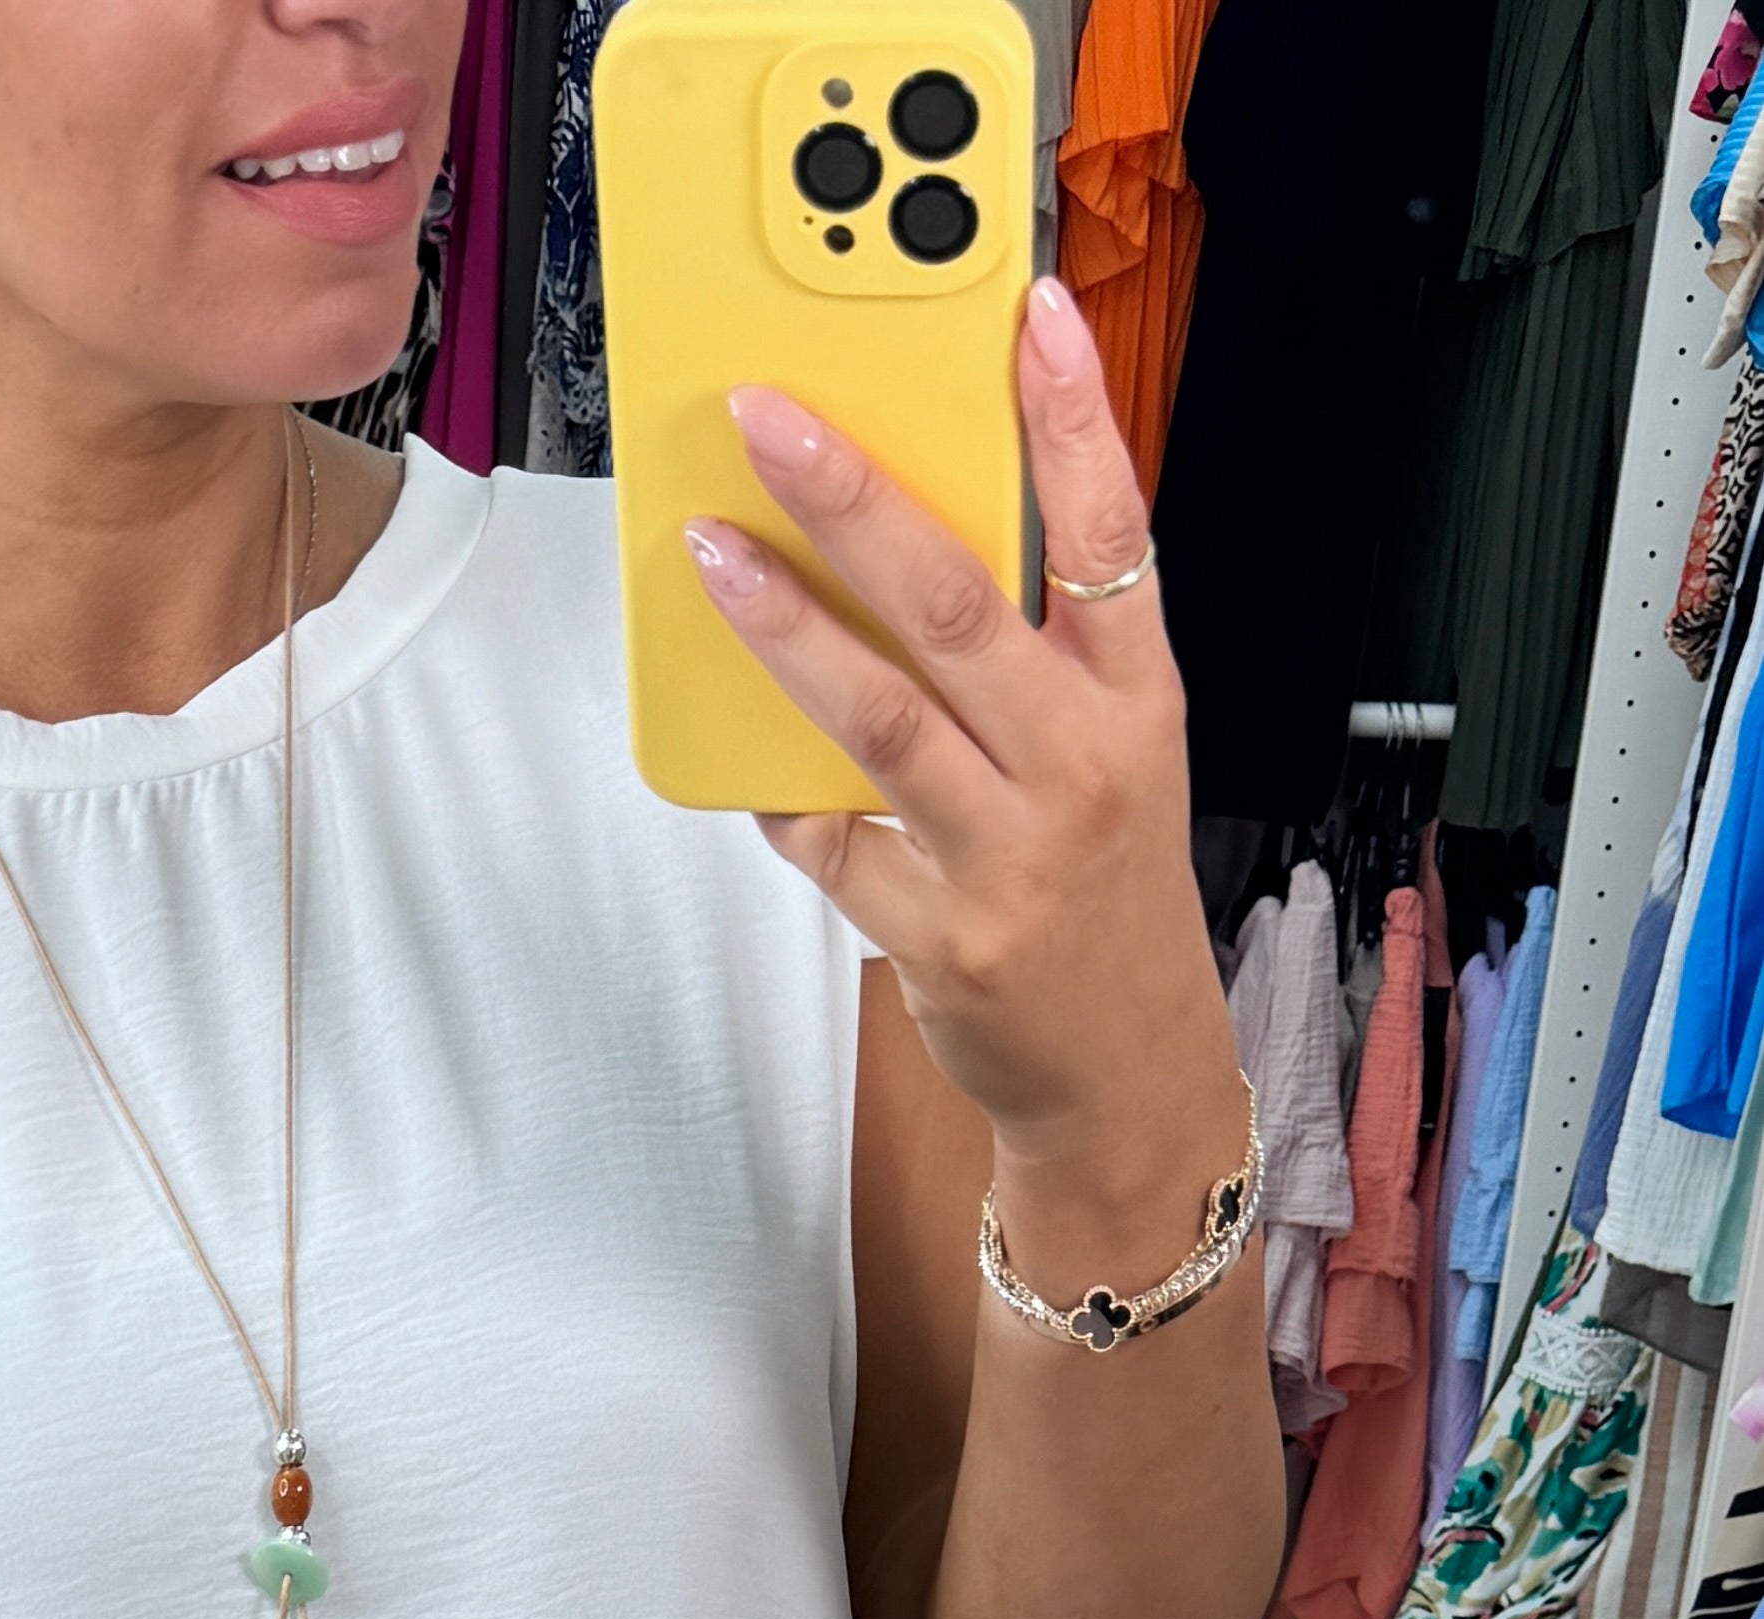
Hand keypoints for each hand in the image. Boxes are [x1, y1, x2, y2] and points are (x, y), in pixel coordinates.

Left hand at [685, 275, 1246, 1255]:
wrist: (1126, 1076)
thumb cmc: (1109, 895)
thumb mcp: (1119, 753)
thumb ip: (1046, 651)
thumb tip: (916, 538)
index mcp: (1135, 702)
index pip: (1110, 533)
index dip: (1072, 416)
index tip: (1027, 313)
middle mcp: (1081, 768)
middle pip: (958, 604)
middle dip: (855, 499)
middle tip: (773, 419)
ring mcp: (1009, 858)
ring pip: (878, 714)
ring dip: (783, 625)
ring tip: (712, 552)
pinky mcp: (941, 936)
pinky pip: (831, 839)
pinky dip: (781, 789)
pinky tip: (740, 742)